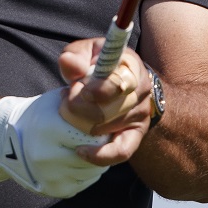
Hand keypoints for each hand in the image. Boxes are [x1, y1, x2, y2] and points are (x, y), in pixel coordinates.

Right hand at [0, 91, 108, 198]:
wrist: (8, 141)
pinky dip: (86, 173)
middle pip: (93, 155)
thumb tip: (107, 104)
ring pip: (92, 171)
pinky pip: (84, 182)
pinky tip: (78, 162)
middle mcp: (48, 156)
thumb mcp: (56, 101)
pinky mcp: (55, 190)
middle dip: (100, 148)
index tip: (103, 128)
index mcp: (50, 129)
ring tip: (88, 149)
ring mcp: (51, 176)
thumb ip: (82, 104)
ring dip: (96, 161)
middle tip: (100, 140)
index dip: (100, 132)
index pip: (91, 135)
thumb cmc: (38, 115)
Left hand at [57, 38, 154, 165]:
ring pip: (107, 128)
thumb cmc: (100, 66)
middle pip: (109, 109)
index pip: (120, 81)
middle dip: (79, 107)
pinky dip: (100, 155)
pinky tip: (80, 150)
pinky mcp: (135, 135)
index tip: (79, 88)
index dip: (98, 88)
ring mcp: (140, 115)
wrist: (121, 84)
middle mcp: (141, 91)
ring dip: (80, 123)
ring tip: (68, 112)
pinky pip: (121, 152)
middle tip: (66, 99)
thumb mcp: (87, 52)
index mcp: (131, 66)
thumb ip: (76, 55)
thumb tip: (69, 63)